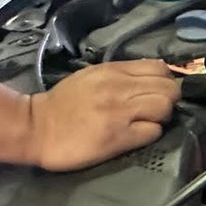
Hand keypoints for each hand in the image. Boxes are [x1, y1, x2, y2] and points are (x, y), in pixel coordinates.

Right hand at [20, 60, 180, 170]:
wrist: (36, 128)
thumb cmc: (63, 104)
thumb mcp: (91, 77)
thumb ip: (121, 75)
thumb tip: (151, 77)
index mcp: (112, 71)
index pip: (160, 68)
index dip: (165, 81)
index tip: (158, 92)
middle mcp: (119, 88)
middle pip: (169, 88)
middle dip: (169, 99)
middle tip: (155, 110)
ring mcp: (120, 112)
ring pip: (165, 107)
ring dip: (162, 116)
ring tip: (147, 122)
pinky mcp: (118, 137)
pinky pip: (153, 131)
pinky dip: (151, 133)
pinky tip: (138, 135)